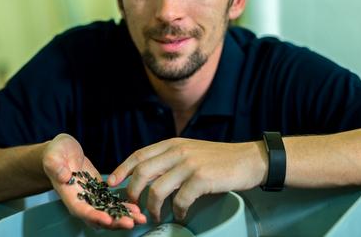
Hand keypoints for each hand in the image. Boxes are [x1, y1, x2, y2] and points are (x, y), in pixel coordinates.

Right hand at [42, 133, 146, 228]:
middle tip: (131, 222)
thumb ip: (55, 165)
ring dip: (124, 217)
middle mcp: (81, 200)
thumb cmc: (56, 153)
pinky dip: (124, 207)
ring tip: (140, 218)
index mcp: (68, 194)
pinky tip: (136, 208)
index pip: (81, 210)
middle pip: (98, 217)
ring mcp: (91, 197)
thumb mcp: (53, 155)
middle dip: (115, 221)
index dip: (94, 216)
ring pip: (108, 213)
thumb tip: (63, 176)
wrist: (63, 152)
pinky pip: (113, 203)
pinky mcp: (100, 192)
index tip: (108, 219)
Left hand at [107, 138, 267, 221]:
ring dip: (152, 207)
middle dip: (133, 193)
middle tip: (134, 206)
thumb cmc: (219, 159)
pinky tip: (180, 215)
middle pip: (142, 172)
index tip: (112, 183)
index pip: (139, 155)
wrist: (249, 160)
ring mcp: (189, 164)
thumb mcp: (191, 151)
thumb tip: (147, 176)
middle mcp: (178, 151)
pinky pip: (179, 200)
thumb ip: (171, 159)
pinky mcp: (201, 178)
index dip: (122, 169)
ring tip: (156, 216)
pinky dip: (177, 211)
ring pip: (156, 189)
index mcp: (172, 144)